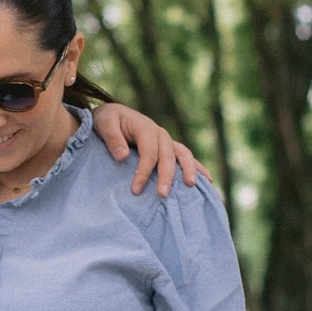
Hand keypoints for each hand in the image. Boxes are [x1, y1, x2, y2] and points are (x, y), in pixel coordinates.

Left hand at [92, 101, 208, 197]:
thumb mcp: (105, 124)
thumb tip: (123, 156)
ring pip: (183, 155)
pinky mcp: (169, 148)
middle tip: (162, 195)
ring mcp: (167, 141)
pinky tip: (207, 181)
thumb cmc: (108, 121)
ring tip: (191, 186)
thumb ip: (113, 139)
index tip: (136, 190)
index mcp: (146, 128)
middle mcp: (160, 134)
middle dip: (166, 176)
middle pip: (168, 156)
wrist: (114, 115)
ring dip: (189, 170)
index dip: (144, 172)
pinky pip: (186, 158)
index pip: (149, 152)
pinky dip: (197, 168)